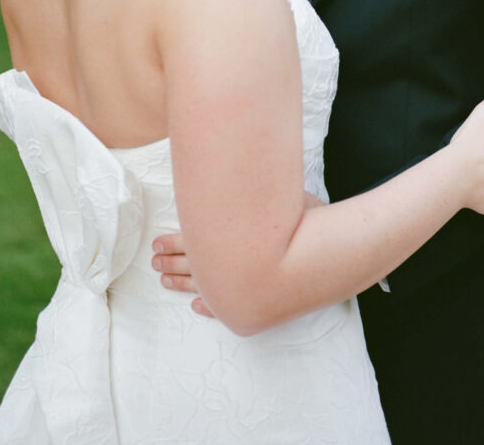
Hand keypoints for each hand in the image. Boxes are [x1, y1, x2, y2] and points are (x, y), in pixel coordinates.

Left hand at [151, 194, 324, 312]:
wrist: (328, 257)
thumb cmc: (307, 220)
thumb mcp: (279, 197)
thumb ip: (256, 195)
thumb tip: (236, 175)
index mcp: (231, 238)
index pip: (192, 242)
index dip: (172, 243)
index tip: (156, 243)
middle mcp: (230, 266)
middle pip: (192, 264)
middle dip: (171, 262)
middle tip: (154, 261)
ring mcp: (240, 290)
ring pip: (202, 287)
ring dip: (181, 283)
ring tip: (164, 280)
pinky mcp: (252, 306)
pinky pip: (223, 309)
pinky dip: (208, 307)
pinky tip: (197, 307)